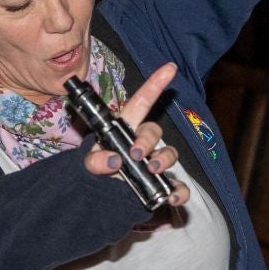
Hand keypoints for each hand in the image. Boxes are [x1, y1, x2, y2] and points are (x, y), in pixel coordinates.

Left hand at [82, 62, 190, 206]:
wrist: (100, 201)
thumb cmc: (99, 173)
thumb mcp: (89, 166)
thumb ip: (95, 161)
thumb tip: (114, 160)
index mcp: (125, 131)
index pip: (141, 104)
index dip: (154, 84)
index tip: (169, 68)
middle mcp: (143, 144)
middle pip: (153, 131)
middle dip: (147, 139)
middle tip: (136, 153)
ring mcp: (155, 163)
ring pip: (169, 153)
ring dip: (163, 160)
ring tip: (152, 169)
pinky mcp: (164, 186)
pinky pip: (178, 186)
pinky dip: (178, 191)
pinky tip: (172, 196)